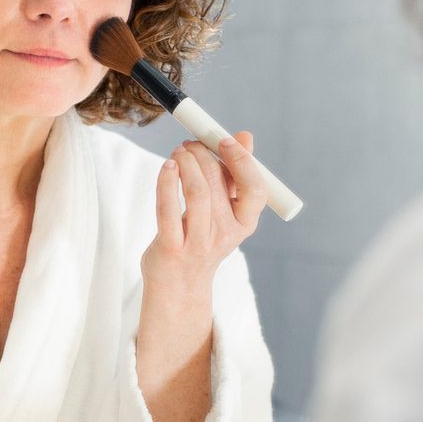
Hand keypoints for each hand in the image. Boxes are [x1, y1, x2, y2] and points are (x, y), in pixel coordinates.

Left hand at [140, 132, 263, 299]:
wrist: (180, 284)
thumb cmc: (203, 238)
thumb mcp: (226, 210)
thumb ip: (236, 174)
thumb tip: (244, 137)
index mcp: (245, 223)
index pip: (255, 189)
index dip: (241, 161)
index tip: (224, 141)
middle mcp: (226, 234)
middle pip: (218, 183)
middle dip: (202, 154)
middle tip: (190, 144)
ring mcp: (199, 242)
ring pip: (196, 192)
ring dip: (186, 164)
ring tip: (178, 153)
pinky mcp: (172, 247)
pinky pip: (168, 209)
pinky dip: (166, 182)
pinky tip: (167, 167)